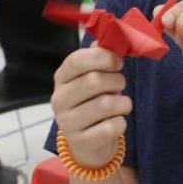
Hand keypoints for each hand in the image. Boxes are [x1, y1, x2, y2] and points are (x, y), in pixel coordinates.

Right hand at [51, 44, 130, 167]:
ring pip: (106, 104)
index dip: (102, 57)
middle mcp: (59, 100)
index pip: (76, 60)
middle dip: (117, 81)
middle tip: (120, 86)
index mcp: (62, 78)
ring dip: (123, 103)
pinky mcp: (81, 142)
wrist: (89, 144)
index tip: (118, 62)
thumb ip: (99, 58)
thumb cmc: (94, 103)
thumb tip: (108, 39)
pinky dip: (121, 123)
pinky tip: (116, 122)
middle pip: (94, 81)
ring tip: (121, 105)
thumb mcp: (93, 79)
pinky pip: (111, 127)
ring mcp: (67, 123)